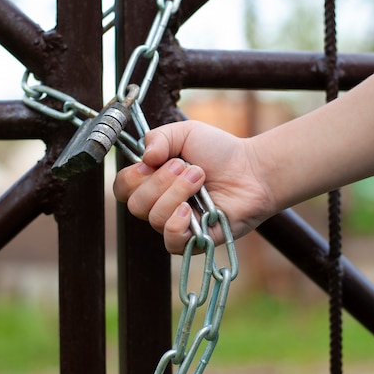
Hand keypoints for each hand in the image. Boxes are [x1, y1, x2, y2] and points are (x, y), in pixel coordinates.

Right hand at [113, 120, 274, 253]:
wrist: (251, 170)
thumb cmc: (220, 152)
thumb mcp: (185, 132)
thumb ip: (158, 137)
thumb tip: (144, 158)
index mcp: (152, 180)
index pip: (122, 187)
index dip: (133, 175)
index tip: (155, 161)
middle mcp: (159, 204)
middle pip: (135, 204)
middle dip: (160, 181)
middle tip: (187, 167)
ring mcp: (175, 224)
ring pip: (154, 218)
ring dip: (177, 193)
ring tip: (200, 178)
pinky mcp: (193, 241)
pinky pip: (170, 241)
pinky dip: (177, 223)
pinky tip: (192, 209)